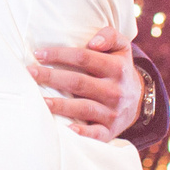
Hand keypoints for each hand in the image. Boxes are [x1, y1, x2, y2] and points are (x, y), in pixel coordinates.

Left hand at [33, 25, 141, 140]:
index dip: (60, 54)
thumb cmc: (120, 68)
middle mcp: (115, 91)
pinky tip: (66, 128)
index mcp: (117, 68)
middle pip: (78, 82)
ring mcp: (113, 112)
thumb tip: (93, 42)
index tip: (38, 54)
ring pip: (83, 107)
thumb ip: (109, 35)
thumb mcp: (122, 47)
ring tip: (39, 100)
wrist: (140, 100)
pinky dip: (82, 132)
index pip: (84, 58)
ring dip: (60, 105)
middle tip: (29, 73)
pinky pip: (96, 134)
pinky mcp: (110, 130)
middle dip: (51, 77)